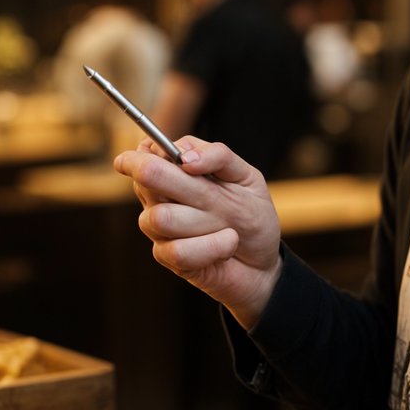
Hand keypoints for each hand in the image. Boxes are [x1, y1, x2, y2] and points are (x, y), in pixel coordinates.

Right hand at [114, 136, 282, 329]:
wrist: (263, 258)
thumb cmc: (251, 213)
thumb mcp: (246, 177)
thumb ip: (219, 156)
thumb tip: (186, 158)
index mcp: (175, 171)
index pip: (146, 153)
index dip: (152, 151)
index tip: (181, 160)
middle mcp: (161, 198)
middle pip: (148, 177)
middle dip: (174, 180)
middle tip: (208, 194)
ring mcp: (160, 229)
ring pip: (162, 217)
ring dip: (204, 222)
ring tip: (230, 226)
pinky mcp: (169, 259)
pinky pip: (179, 251)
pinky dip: (213, 246)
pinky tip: (229, 243)